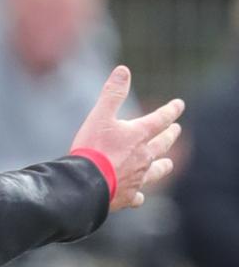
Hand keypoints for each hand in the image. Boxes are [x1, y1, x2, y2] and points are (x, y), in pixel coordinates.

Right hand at [71, 65, 183, 211]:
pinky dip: (139, 194)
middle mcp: (143, 156)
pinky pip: (138, 195)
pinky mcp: (128, 195)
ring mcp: (138, 177)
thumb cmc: (94, 147)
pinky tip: (139, 196)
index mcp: (138, 135)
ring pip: (156, 170)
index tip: (179, 104)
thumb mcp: (100, 114)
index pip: (160, 119)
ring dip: (163, 165)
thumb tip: (123, 70)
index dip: (170, 110)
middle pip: (162, 144)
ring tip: (169, 163)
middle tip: (176, 130)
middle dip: (170, 135)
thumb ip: (112, 93)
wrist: (88, 182)